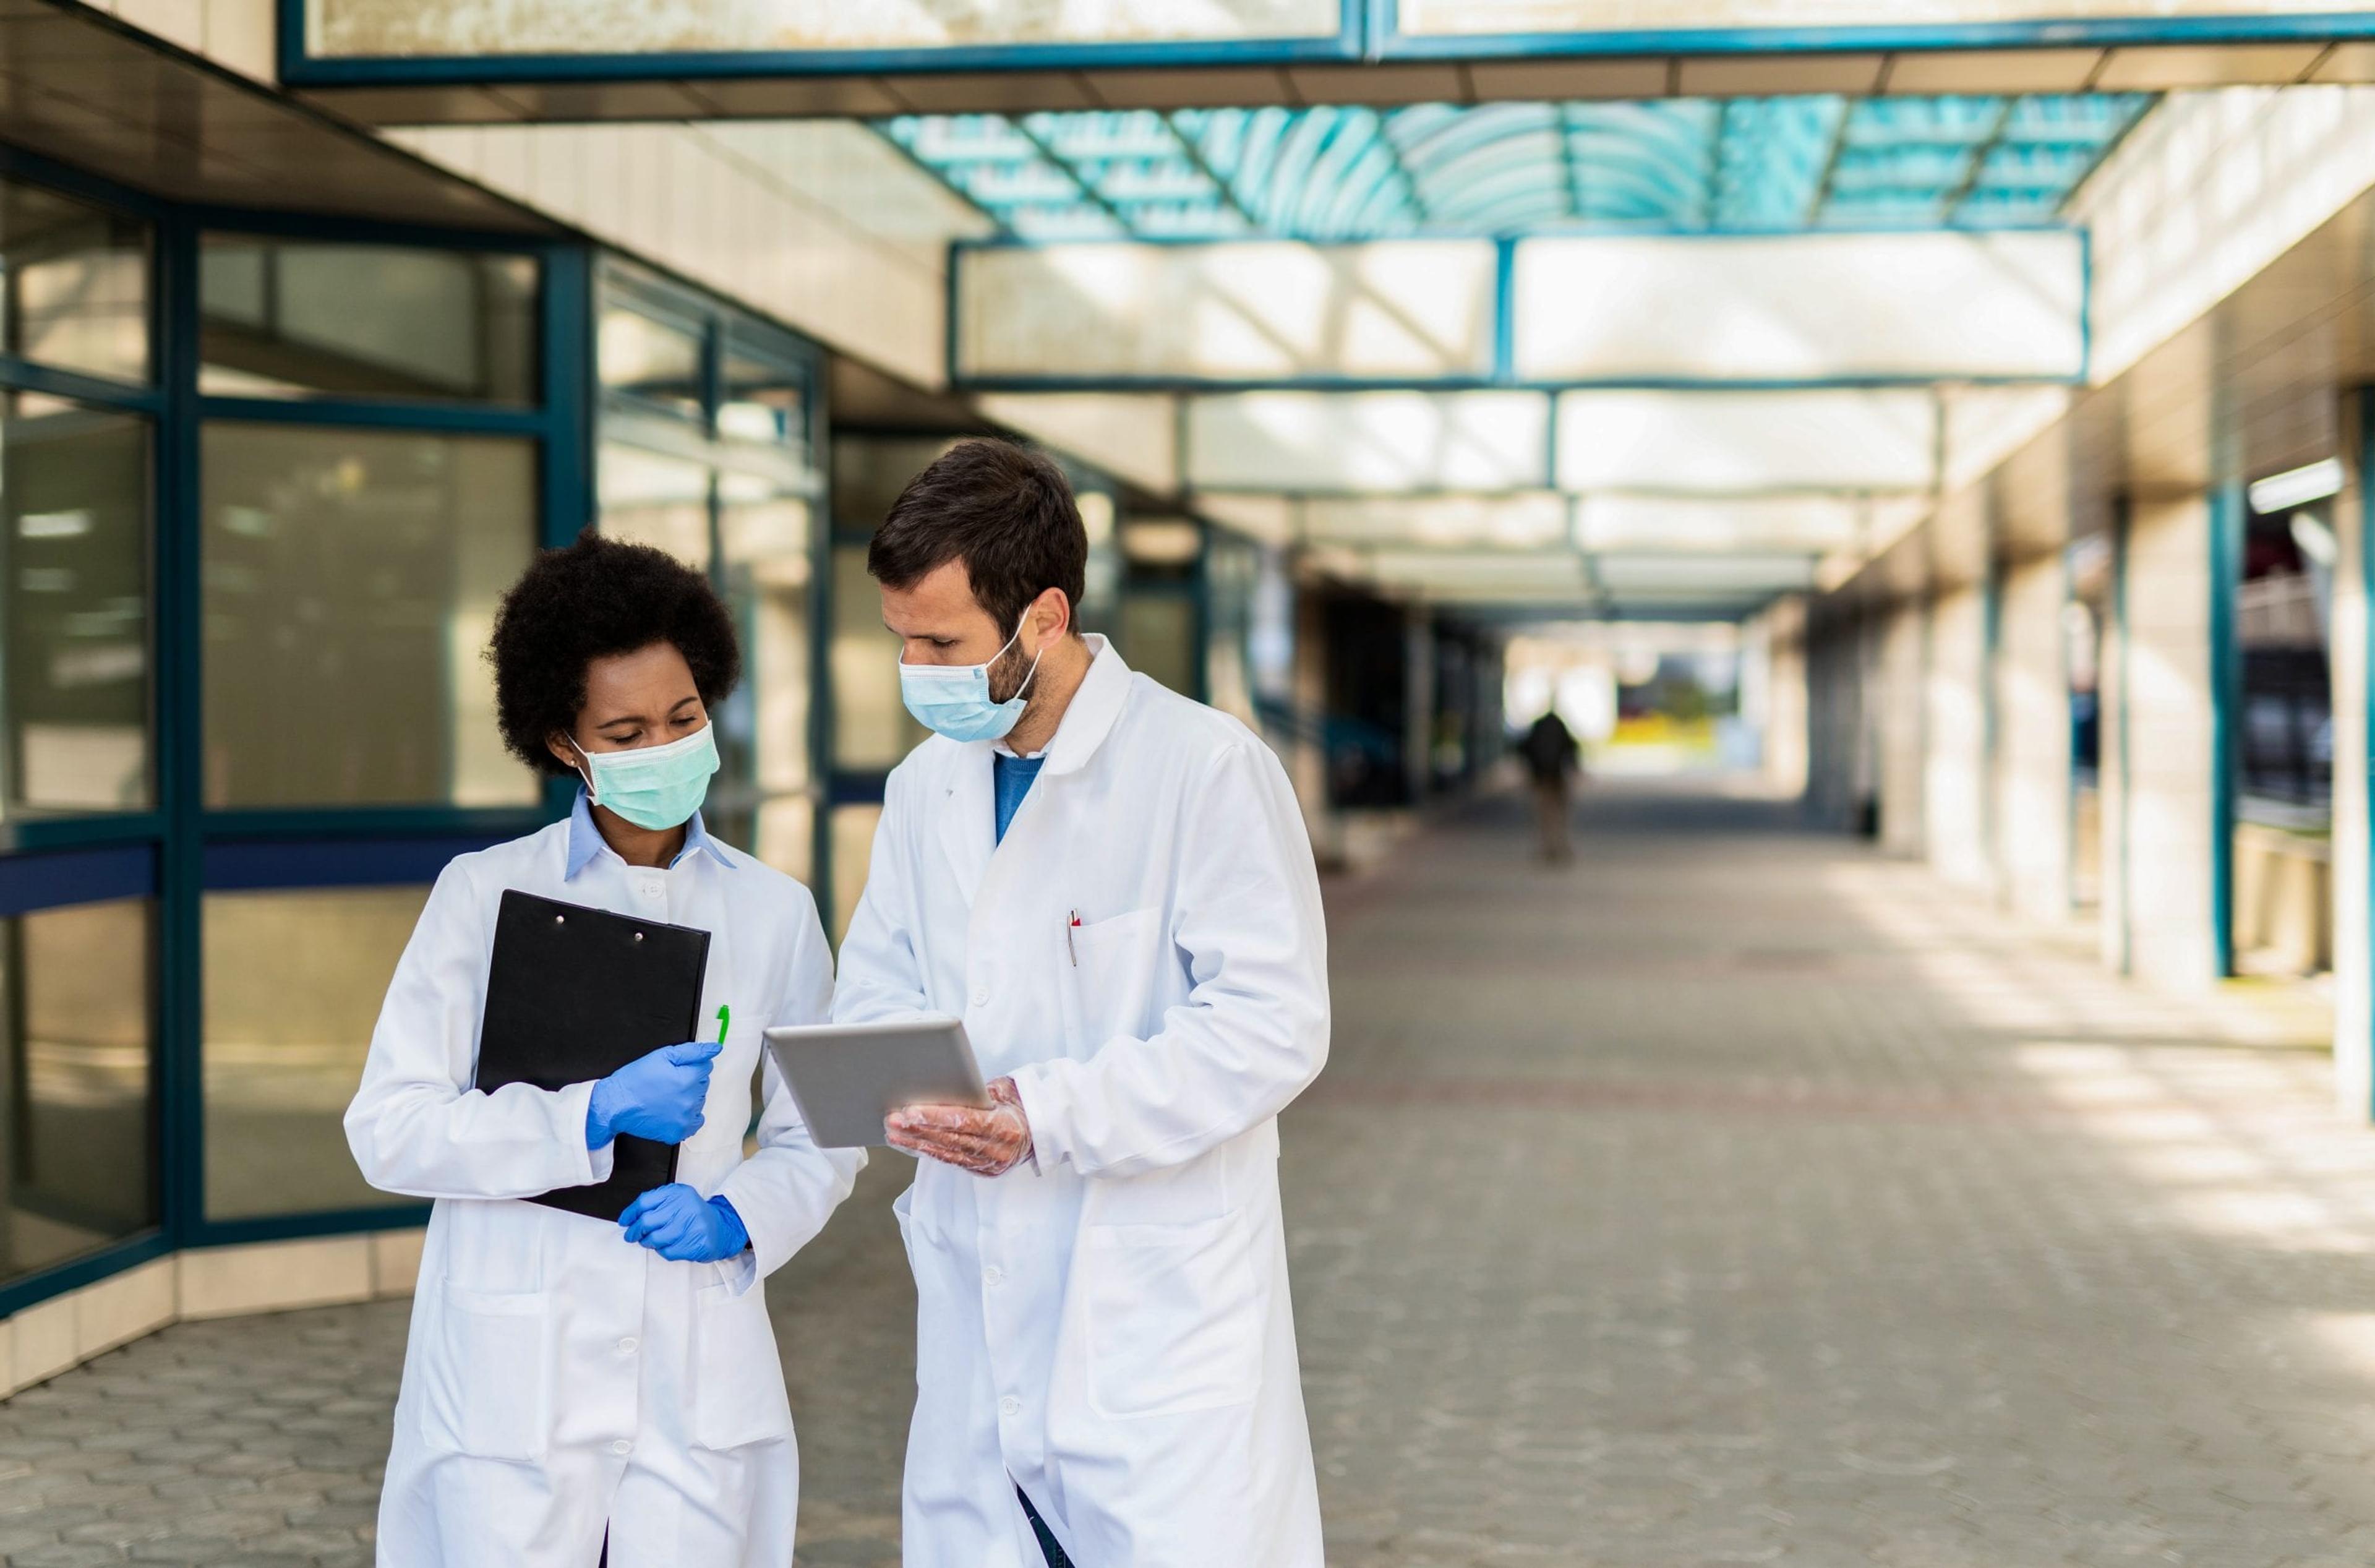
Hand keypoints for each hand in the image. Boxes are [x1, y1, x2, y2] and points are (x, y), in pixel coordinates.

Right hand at [587, 1040, 720, 1147]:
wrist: (615, 1104)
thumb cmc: (634, 1081)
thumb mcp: (662, 1056)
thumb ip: (693, 1052)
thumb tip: (715, 1049)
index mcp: (687, 1080)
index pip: (705, 1068)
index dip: (689, 1065)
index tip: (675, 1070)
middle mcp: (689, 1101)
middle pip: (702, 1085)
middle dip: (689, 1080)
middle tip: (667, 1082)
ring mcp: (684, 1119)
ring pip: (698, 1102)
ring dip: (688, 1098)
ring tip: (666, 1096)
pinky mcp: (677, 1133)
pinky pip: (695, 1123)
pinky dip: (687, 1116)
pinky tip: (673, 1110)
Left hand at [619, 1184, 748, 1261]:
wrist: (720, 1227)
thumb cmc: (693, 1214)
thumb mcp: (677, 1200)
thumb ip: (655, 1203)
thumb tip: (629, 1217)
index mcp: (678, 1193)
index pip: (645, 1201)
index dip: (630, 1213)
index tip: (624, 1221)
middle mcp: (685, 1207)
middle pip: (647, 1221)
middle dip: (634, 1231)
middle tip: (631, 1236)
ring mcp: (691, 1226)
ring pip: (655, 1239)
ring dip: (647, 1242)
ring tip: (649, 1241)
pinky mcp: (694, 1244)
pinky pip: (667, 1251)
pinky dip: (662, 1251)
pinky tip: (667, 1245)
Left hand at [886, 1076, 1031, 1176]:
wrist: (1043, 1128)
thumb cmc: (1019, 1101)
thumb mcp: (1004, 1089)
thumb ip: (978, 1092)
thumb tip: (941, 1087)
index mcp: (1007, 1127)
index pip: (965, 1122)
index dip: (935, 1117)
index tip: (909, 1111)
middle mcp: (998, 1151)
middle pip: (950, 1140)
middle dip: (918, 1130)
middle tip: (891, 1120)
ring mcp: (991, 1165)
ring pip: (947, 1154)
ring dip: (916, 1143)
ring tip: (892, 1132)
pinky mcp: (983, 1171)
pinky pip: (951, 1161)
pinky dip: (928, 1151)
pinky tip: (909, 1144)